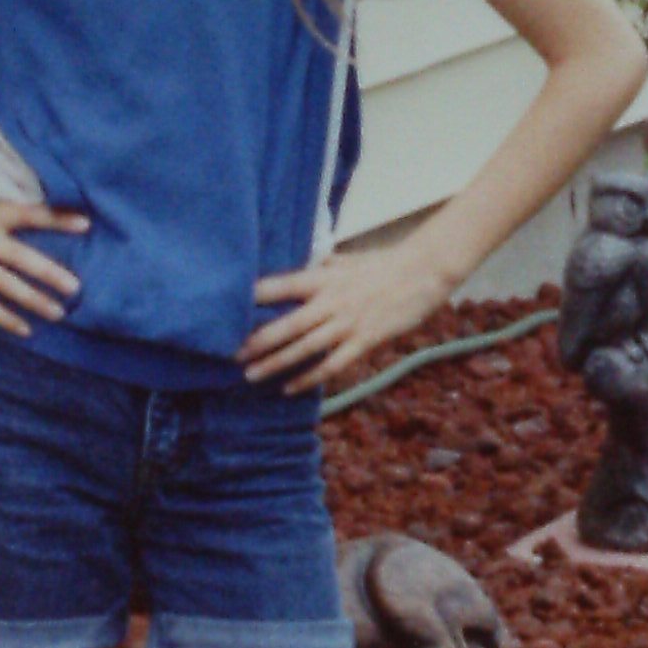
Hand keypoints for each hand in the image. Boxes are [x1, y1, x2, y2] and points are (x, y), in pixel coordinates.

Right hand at [0, 200, 87, 336]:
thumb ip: (0, 229)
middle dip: (51, 272)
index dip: (58, 219)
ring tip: (58, 313)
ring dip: (34, 300)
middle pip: (22, 255)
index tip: (86, 225)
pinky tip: (25, 328)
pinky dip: (6, 317)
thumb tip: (37, 245)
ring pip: (6, 283)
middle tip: (77, 287)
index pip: (30, 214)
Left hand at [239, 239, 455, 390]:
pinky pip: (331, 364)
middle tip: (229, 353)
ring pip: (303, 348)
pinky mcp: (364, 341)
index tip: (225, 307)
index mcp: (323, 277)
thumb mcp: (346, 260)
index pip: (279, 286)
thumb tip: (301, 266)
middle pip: (285, 324)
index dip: (251, 297)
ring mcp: (347, 323)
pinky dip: (309, 377)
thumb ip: (321, 266)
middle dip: (255, 341)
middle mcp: (330, 301)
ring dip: (275, 363)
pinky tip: (289, 388)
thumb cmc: (383, 264)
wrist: (423, 272)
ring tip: (250, 375)